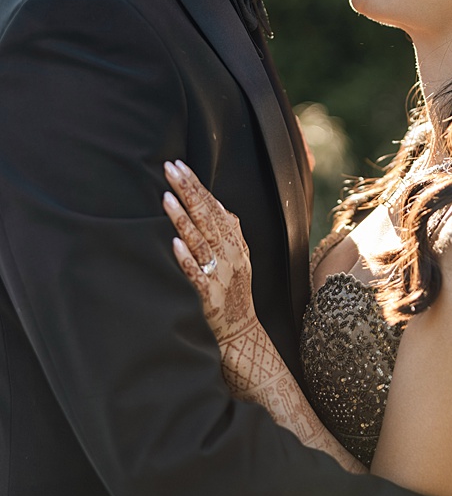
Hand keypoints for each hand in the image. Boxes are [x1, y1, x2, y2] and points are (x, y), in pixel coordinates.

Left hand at [162, 160, 255, 348]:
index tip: (179, 165)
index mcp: (234, 240)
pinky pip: (196, 274)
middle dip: (187, 190)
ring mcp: (219, 273)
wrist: (241, 330)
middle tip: (170, 169)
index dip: (196, 184)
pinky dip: (186, 258)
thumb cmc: (234, 288)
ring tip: (167, 198)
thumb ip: (227, 229)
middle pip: (206, 216)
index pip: (213, 204)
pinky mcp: (209, 295)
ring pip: (200, 241)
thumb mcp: (238, 254)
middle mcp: (228, 252)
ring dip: (183, 219)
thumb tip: (213, 202)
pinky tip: (173, 243)